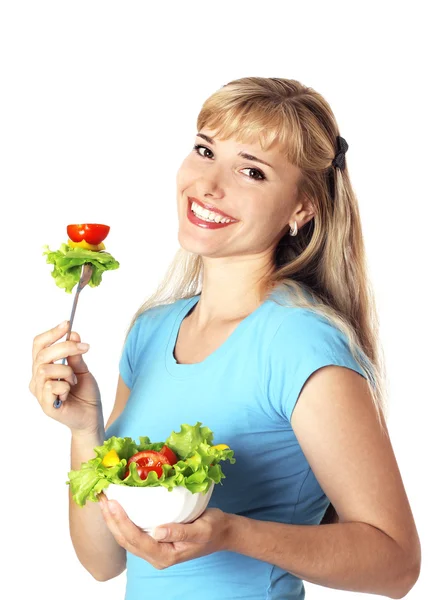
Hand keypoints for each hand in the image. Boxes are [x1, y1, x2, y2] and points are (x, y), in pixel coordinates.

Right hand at [29, 320, 102, 433]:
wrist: (92, 415)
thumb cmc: (85, 393)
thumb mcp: (83, 369)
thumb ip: (76, 355)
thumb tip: (72, 334)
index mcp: (43, 367)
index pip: (39, 345)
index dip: (51, 333)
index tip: (67, 324)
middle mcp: (37, 379)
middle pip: (42, 354)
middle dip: (65, 347)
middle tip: (84, 347)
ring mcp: (39, 392)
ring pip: (45, 369)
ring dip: (66, 371)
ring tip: (74, 380)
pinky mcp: (45, 405)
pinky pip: (51, 386)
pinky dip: (65, 386)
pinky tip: (70, 392)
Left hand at [98, 493, 232, 568]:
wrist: (221, 532)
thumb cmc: (213, 529)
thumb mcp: (201, 529)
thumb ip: (180, 531)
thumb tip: (157, 531)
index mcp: (165, 556)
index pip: (136, 539)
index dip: (122, 522)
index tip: (112, 503)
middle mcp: (155, 556)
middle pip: (125, 540)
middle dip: (110, 520)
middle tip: (101, 497)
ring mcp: (153, 550)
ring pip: (126, 538)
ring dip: (113, 520)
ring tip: (104, 500)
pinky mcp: (154, 541)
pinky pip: (133, 532)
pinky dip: (122, 519)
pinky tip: (117, 506)